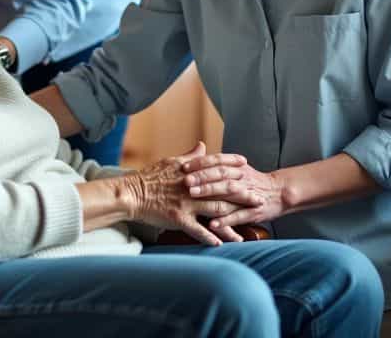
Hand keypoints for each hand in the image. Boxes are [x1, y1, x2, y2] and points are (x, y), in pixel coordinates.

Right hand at [122, 142, 261, 244]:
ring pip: (215, 211)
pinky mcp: (178, 218)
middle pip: (222, 190)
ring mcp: (186, 203)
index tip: (246, 165)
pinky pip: (197, 230)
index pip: (215, 164)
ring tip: (247, 228)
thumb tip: (203, 146)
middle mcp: (191, 186)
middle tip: (259, 200)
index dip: (231, 164)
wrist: (131, 193)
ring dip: (233, 221)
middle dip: (243, 196)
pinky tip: (221, 243)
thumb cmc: (149, 177)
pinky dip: (210, 236)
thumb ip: (190, 156)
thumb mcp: (170, 162)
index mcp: (190, 171)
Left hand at [183, 154, 285, 227]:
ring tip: (193, 196)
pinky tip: (212, 224)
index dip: (201, 163)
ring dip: (211, 192)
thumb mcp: (238, 169)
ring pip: (229, 191)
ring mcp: (249, 194)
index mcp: (237, 167)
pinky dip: (226, 220)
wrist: (280, 192)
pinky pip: (239, 216)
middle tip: (185, 181)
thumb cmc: (253, 181)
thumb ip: (218, 164)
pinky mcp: (254, 212)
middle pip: (221, 174)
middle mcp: (242, 178)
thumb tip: (194, 156)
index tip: (183, 167)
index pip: (218, 161)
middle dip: (202, 177)